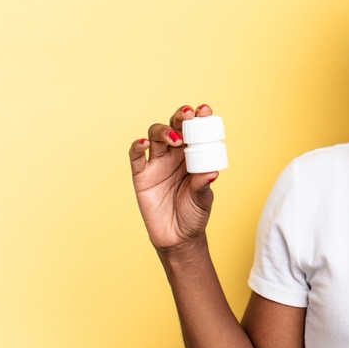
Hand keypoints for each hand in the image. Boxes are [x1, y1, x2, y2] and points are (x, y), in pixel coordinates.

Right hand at [129, 104, 217, 250]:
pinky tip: (144, 143)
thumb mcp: (203, 200)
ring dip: (163, 131)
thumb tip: (213, 172)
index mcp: (192, 156)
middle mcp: (173, 156)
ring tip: (175, 138)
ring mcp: (156, 164)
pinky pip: (136, 157)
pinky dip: (138, 147)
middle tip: (189, 115)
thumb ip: (203, 185)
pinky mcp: (141, 176)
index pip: (194, 132)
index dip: (198, 119)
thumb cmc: (194, 215)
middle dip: (180, 118)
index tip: (205, 110)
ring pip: (154, 137)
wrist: (178, 238)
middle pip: (173, 128)